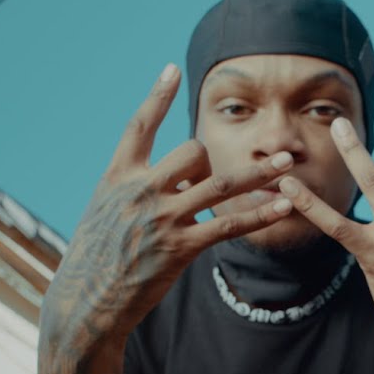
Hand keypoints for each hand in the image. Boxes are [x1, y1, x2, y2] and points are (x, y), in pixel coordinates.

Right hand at [43, 63, 296, 344]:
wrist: (86, 302)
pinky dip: (260, 215)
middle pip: (191, 151)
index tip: (172, 71)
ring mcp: (162, 218)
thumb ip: (132, 190)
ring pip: (220, 184)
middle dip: (212, 159)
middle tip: (222, 177)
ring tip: (287, 163)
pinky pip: (229, 225)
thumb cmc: (95, 260)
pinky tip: (284, 208)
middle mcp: (140, 191)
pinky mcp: (180, 248)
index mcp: (118, 178)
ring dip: (258, 174)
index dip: (156, 97)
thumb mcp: (102, 213)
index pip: (139, 127)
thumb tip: (168, 179)